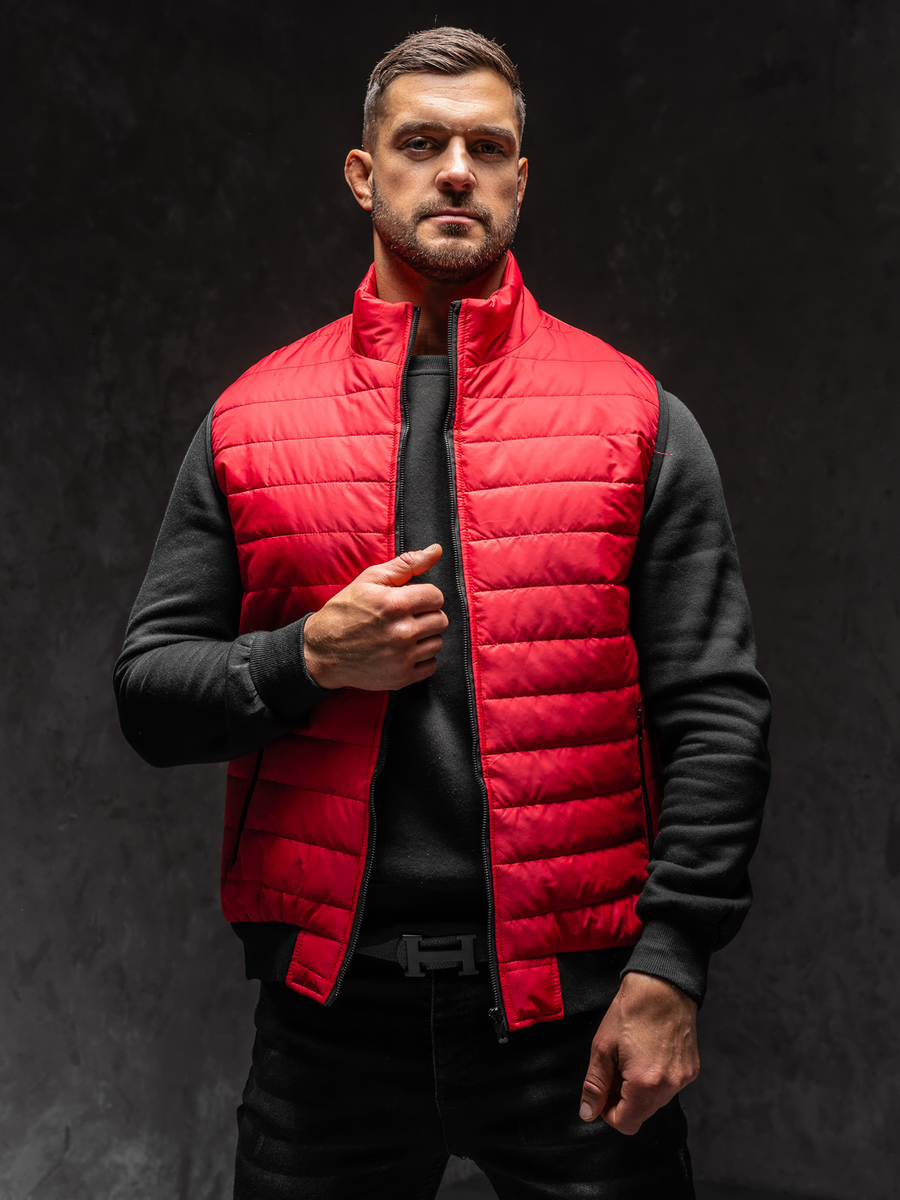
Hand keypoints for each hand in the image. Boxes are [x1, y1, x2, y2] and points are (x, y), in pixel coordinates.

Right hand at [303, 544, 447, 690]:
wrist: (321, 650)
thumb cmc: (345, 610)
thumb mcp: (370, 580)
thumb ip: (406, 564)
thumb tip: (436, 550)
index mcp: (395, 604)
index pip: (436, 597)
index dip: (424, 596)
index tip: (411, 600)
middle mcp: (401, 632)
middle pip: (441, 620)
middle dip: (427, 615)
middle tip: (406, 617)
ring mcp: (402, 658)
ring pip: (437, 643)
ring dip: (425, 637)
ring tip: (403, 634)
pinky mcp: (401, 677)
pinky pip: (431, 665)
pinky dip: (421, 659)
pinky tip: (403, 652)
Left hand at [579, 971, 698, 1134]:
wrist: (663, 985)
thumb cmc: (631, 1010)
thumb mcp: (603, 1046)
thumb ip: (595, 1084)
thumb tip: (588, 1113)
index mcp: (645, 1084)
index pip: (626, 1124)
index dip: (609, 1112)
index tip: (604, 1090)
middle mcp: (669, 1087)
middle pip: (641, 1113)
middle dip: (624, 1098)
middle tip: (616, 1067)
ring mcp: (683, 1079)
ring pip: (655, 1101)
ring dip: (640, 1089)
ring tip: (632, 1056)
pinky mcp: (691, 1069)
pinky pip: (669, 1086)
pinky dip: (656, 1078)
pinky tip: (649, 1052)